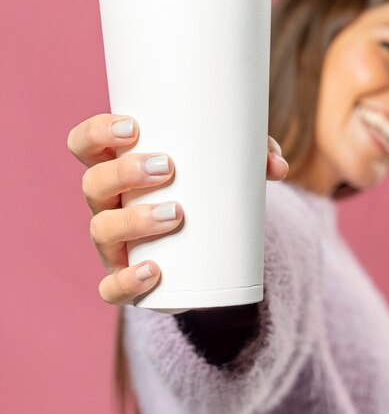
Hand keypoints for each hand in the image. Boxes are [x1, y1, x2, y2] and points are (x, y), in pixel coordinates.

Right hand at [67, 113, 288, 305]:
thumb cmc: (204, 190)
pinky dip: (127, 281)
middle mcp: (108, 202)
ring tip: (175, 213)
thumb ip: (253, 156)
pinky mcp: (125, 277)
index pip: (86, 144)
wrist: (202, 248)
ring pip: (101, 230)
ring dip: (134, 220)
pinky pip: (111, 287)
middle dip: (124, 173)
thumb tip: (278, 165)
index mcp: (119, 166)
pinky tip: (153, 270)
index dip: (97, 132)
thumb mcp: (224, 166)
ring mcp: (112, 242)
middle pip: (93, 184)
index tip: (133, 127)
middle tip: (167, 167)